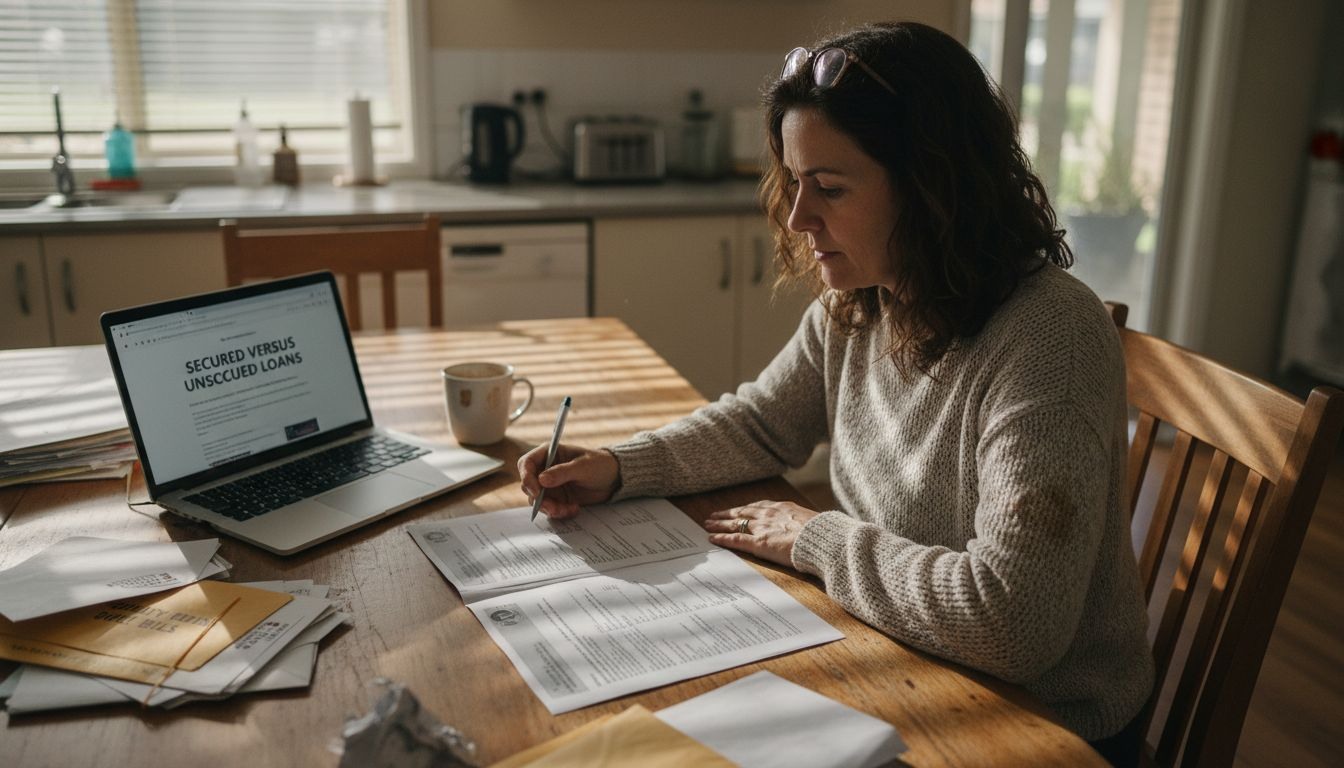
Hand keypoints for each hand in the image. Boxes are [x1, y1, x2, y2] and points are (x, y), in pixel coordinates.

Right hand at [517, 443, 619, 518]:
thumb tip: (542, 480)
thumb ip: (562, 472)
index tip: (535, 491)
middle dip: (538, 498)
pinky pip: (550, 508)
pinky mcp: (558, 498)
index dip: (526, 477)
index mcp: (549, 453)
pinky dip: (559, 512)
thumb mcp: (583, 466)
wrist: (614, 479)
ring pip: (538, 500)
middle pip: (528, 485)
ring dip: (550, 508)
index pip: (526, 463)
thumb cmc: (600, 464)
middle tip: (552, 507)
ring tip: (567, 510)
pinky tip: (575, 509)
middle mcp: (545, 469)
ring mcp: (550, 485)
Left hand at [704, 501, 818, 566]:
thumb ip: (802, 524)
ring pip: (735, 523)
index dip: (745, 508)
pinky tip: (712, 538)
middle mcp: (769, 514)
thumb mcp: (812, 522)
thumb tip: (805, 530)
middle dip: (728, 514)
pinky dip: (723, 538)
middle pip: (742, 512)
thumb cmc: (822, 533)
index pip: (758, 506)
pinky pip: (736, 540)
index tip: (737, 509)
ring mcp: (763, 528)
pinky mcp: (759, 543)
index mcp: (783, 508)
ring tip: (708, 524)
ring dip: (720, 524)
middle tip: (714, 515)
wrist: (823, 539)